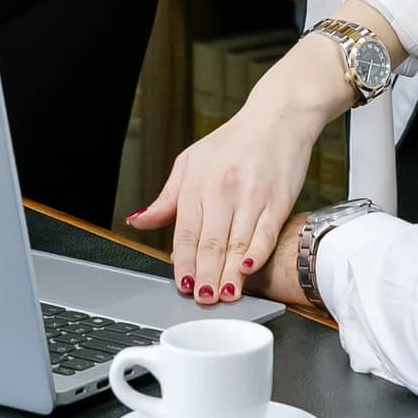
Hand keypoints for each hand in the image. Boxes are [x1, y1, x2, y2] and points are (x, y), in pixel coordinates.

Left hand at [129, 38, 346, 302]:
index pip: (185, 232)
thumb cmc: (234, 141)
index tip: (182, 286)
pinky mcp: (279, 199)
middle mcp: (222, 189)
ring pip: (236, 244)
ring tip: (225, 296)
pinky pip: (266, 233)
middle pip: (210, 244)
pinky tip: (248, 269)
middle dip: (205, 278)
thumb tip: (138, 221)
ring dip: (229, 275)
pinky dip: (257, 254)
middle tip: (203, 301)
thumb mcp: (191, 161)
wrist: (278, 116)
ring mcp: (252, 195)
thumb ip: (167, 198)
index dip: (182, 264)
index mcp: (198, 181)